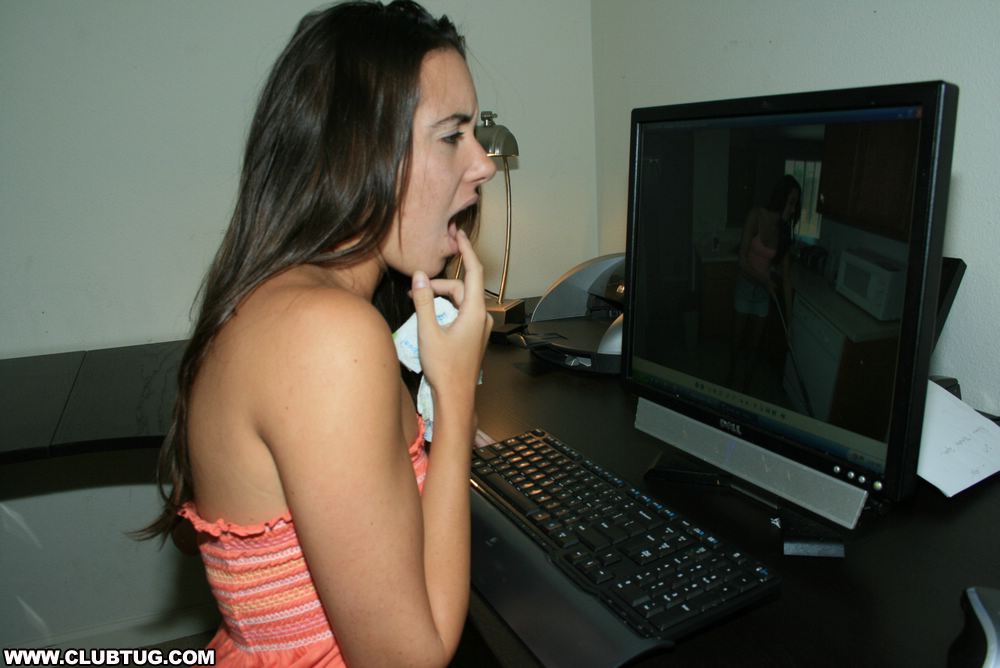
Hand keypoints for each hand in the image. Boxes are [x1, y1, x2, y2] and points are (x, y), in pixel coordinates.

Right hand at [411, 230, 491, 398]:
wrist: (456, 398)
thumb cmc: (444, 368)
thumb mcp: (428, 331)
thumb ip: (424, 301)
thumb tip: (420, 276)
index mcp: (475, 313)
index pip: (473, 272)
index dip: (466, 251)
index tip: (459, 235)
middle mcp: (481, 318)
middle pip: (461, 289)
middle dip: (438, 286)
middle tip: (414, 291)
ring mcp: (479, 328)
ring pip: (459, 302)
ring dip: (440, 300)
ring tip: (418, 306)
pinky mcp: (474, 337)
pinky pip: (460, 314)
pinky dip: (445, 311)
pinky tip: (429, 320)